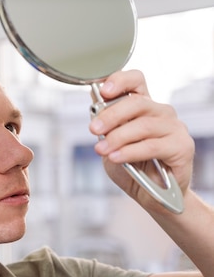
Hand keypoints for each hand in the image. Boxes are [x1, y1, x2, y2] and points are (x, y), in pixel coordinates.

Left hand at [89, 70, 194, 209]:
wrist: (151, 196)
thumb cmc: (131, 168)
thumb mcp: (110, 146)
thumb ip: (105, 129)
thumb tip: (95, 112)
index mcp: (142, 107)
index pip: (136, 81)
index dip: (120, 80)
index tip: (103, 90)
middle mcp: (160, 113)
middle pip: (137, 103)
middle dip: (111, 115)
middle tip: (93, 129)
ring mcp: (174, 128)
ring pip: (143, 125)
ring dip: (118, 137)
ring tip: (102, 149)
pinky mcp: (182, 146)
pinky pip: (152, 145)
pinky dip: (130, 151)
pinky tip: (117, 157)